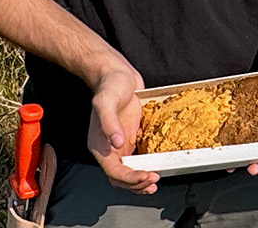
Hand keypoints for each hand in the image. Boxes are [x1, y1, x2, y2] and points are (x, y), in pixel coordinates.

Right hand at [86, 63, 159, 193]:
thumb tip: (116, 142)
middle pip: (120, 178)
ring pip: (129, 172)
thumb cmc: (109, 85)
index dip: (129, 178)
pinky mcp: (131, 138)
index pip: (113, 171)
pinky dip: (145, 167)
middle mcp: (109, 148)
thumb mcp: (106, 101)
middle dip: (136, 184)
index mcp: (100, 145)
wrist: (117, 74)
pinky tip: (156, 166)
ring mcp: (120, 144)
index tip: (144, 176)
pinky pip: (137, 159)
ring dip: (140, 181)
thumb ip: (109, 122)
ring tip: (154, 182)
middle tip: (153, 181)